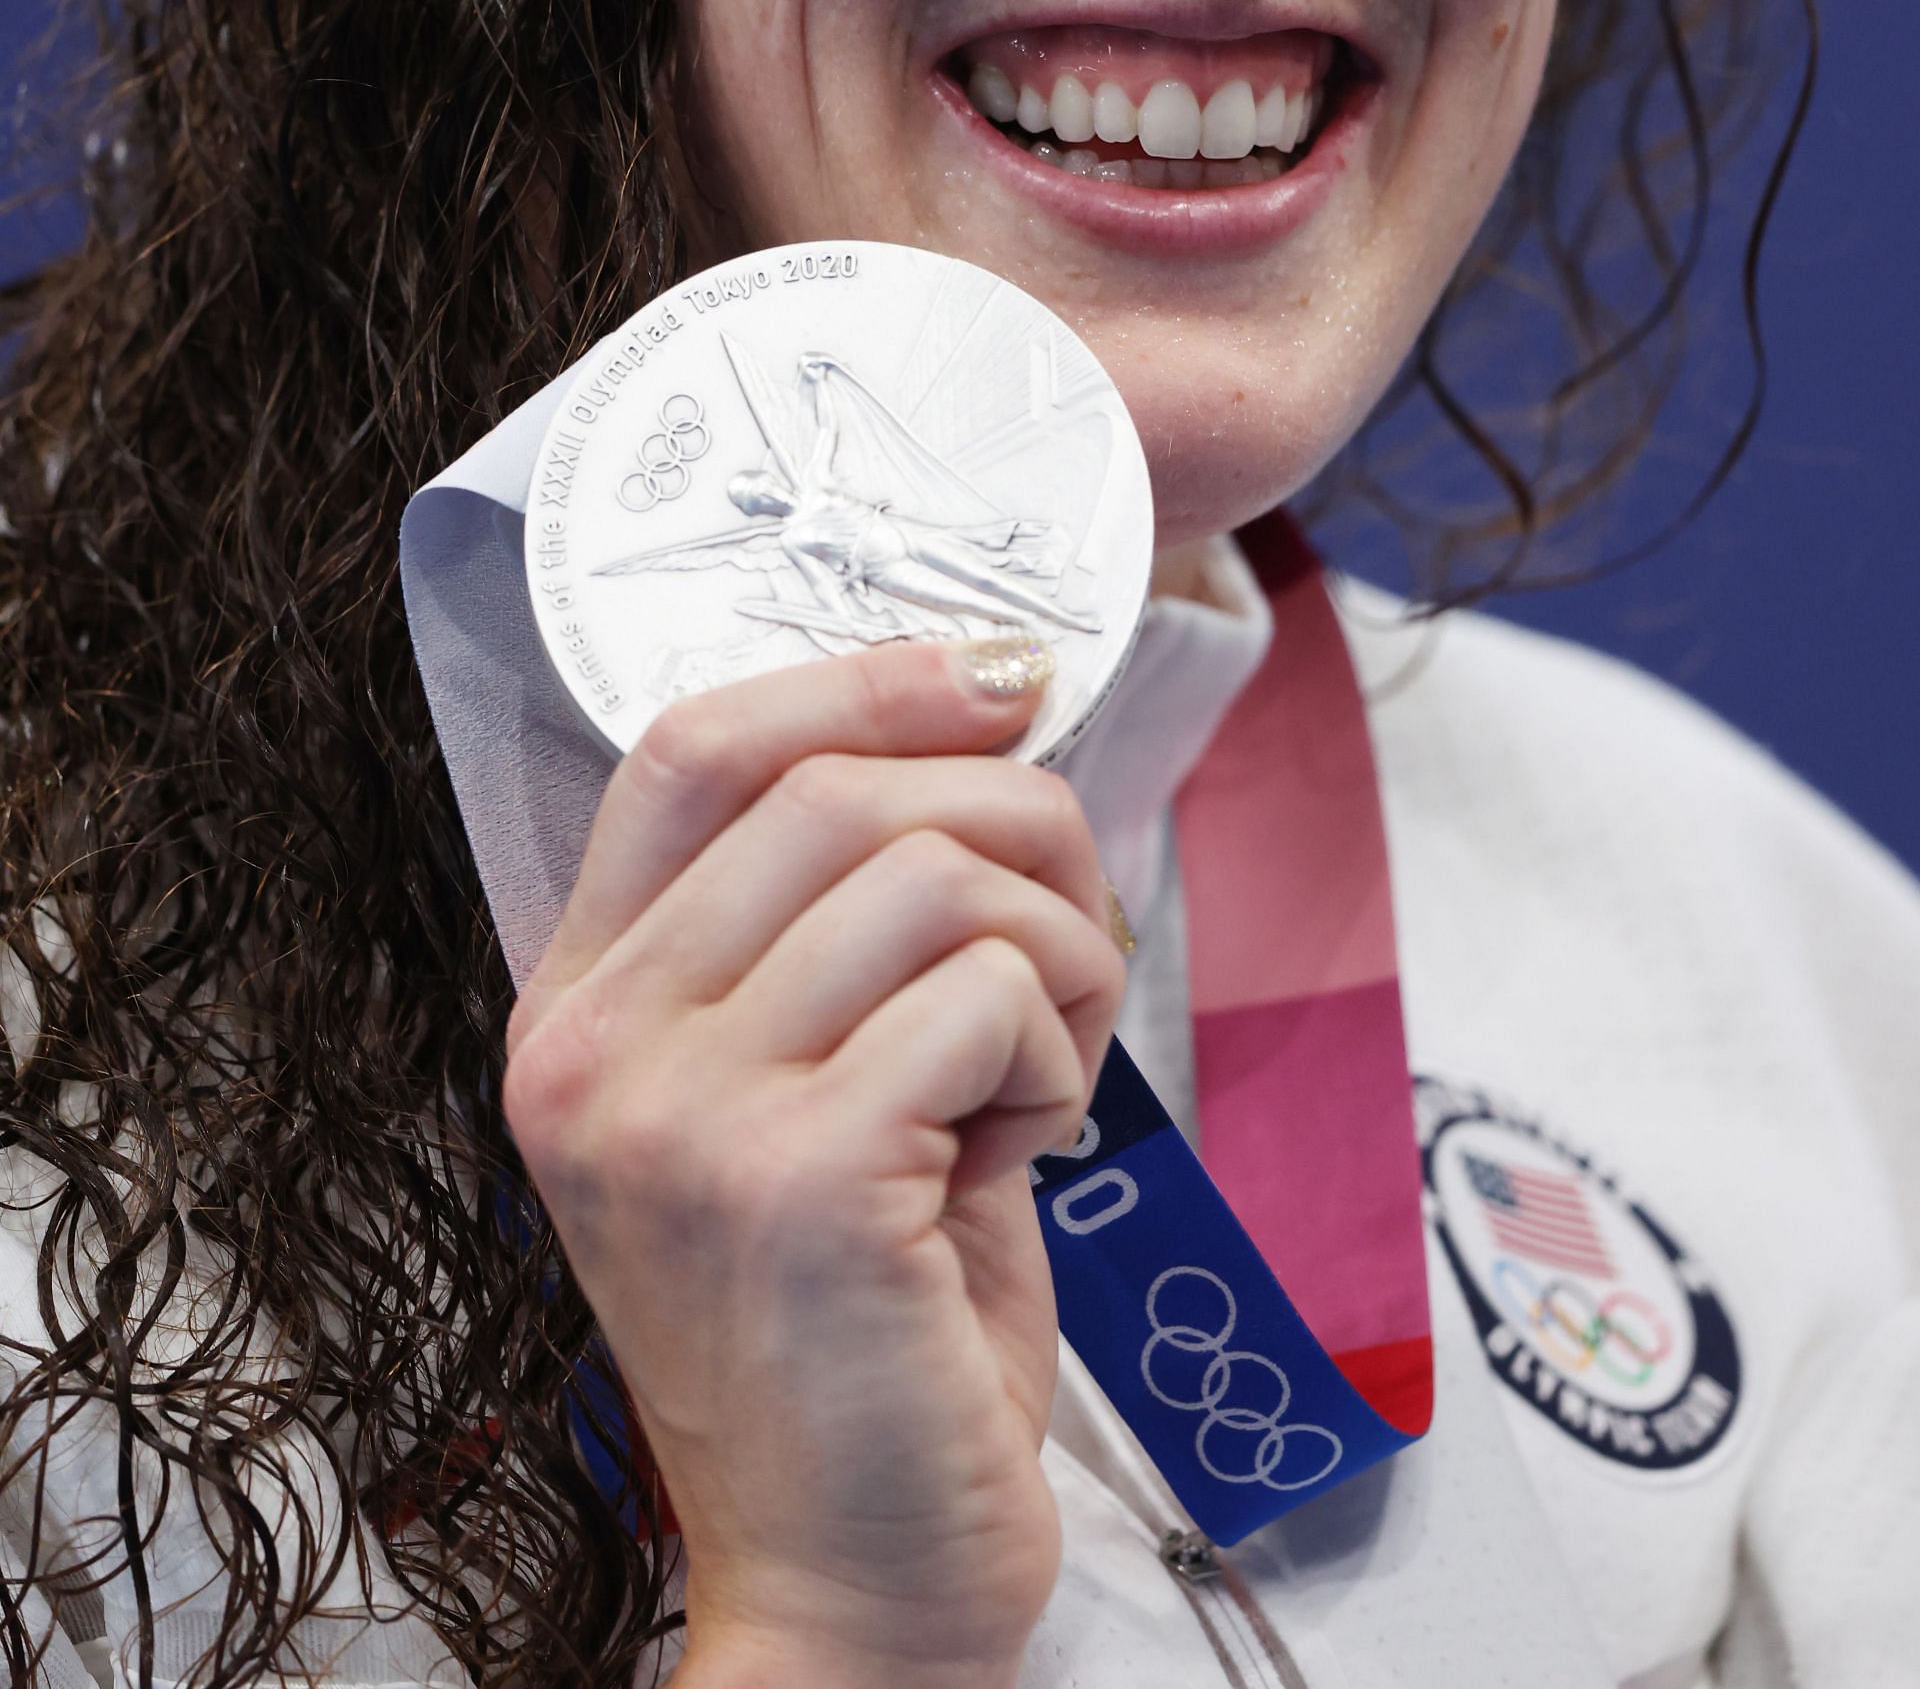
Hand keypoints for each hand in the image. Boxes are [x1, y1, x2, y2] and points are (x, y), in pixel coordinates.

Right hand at [503, 639, 1123, 1688]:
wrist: (856, 1586)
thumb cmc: (860, 1334)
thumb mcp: (802, 1095)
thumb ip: (841, 928)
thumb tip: (984, 728)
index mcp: (580, 1013)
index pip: (687, 748)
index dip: (854, 678)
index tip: (991, 671)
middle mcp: (597, 1050)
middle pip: (835, 791)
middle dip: (1011, 819)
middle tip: (1067, 926)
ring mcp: (683, 1113)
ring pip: (933, 878)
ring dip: (1050, 948)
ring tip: (1039, 1064)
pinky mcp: (798, 1177)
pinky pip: (986, 995)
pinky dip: (1056, 1050)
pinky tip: (1028, 1146)